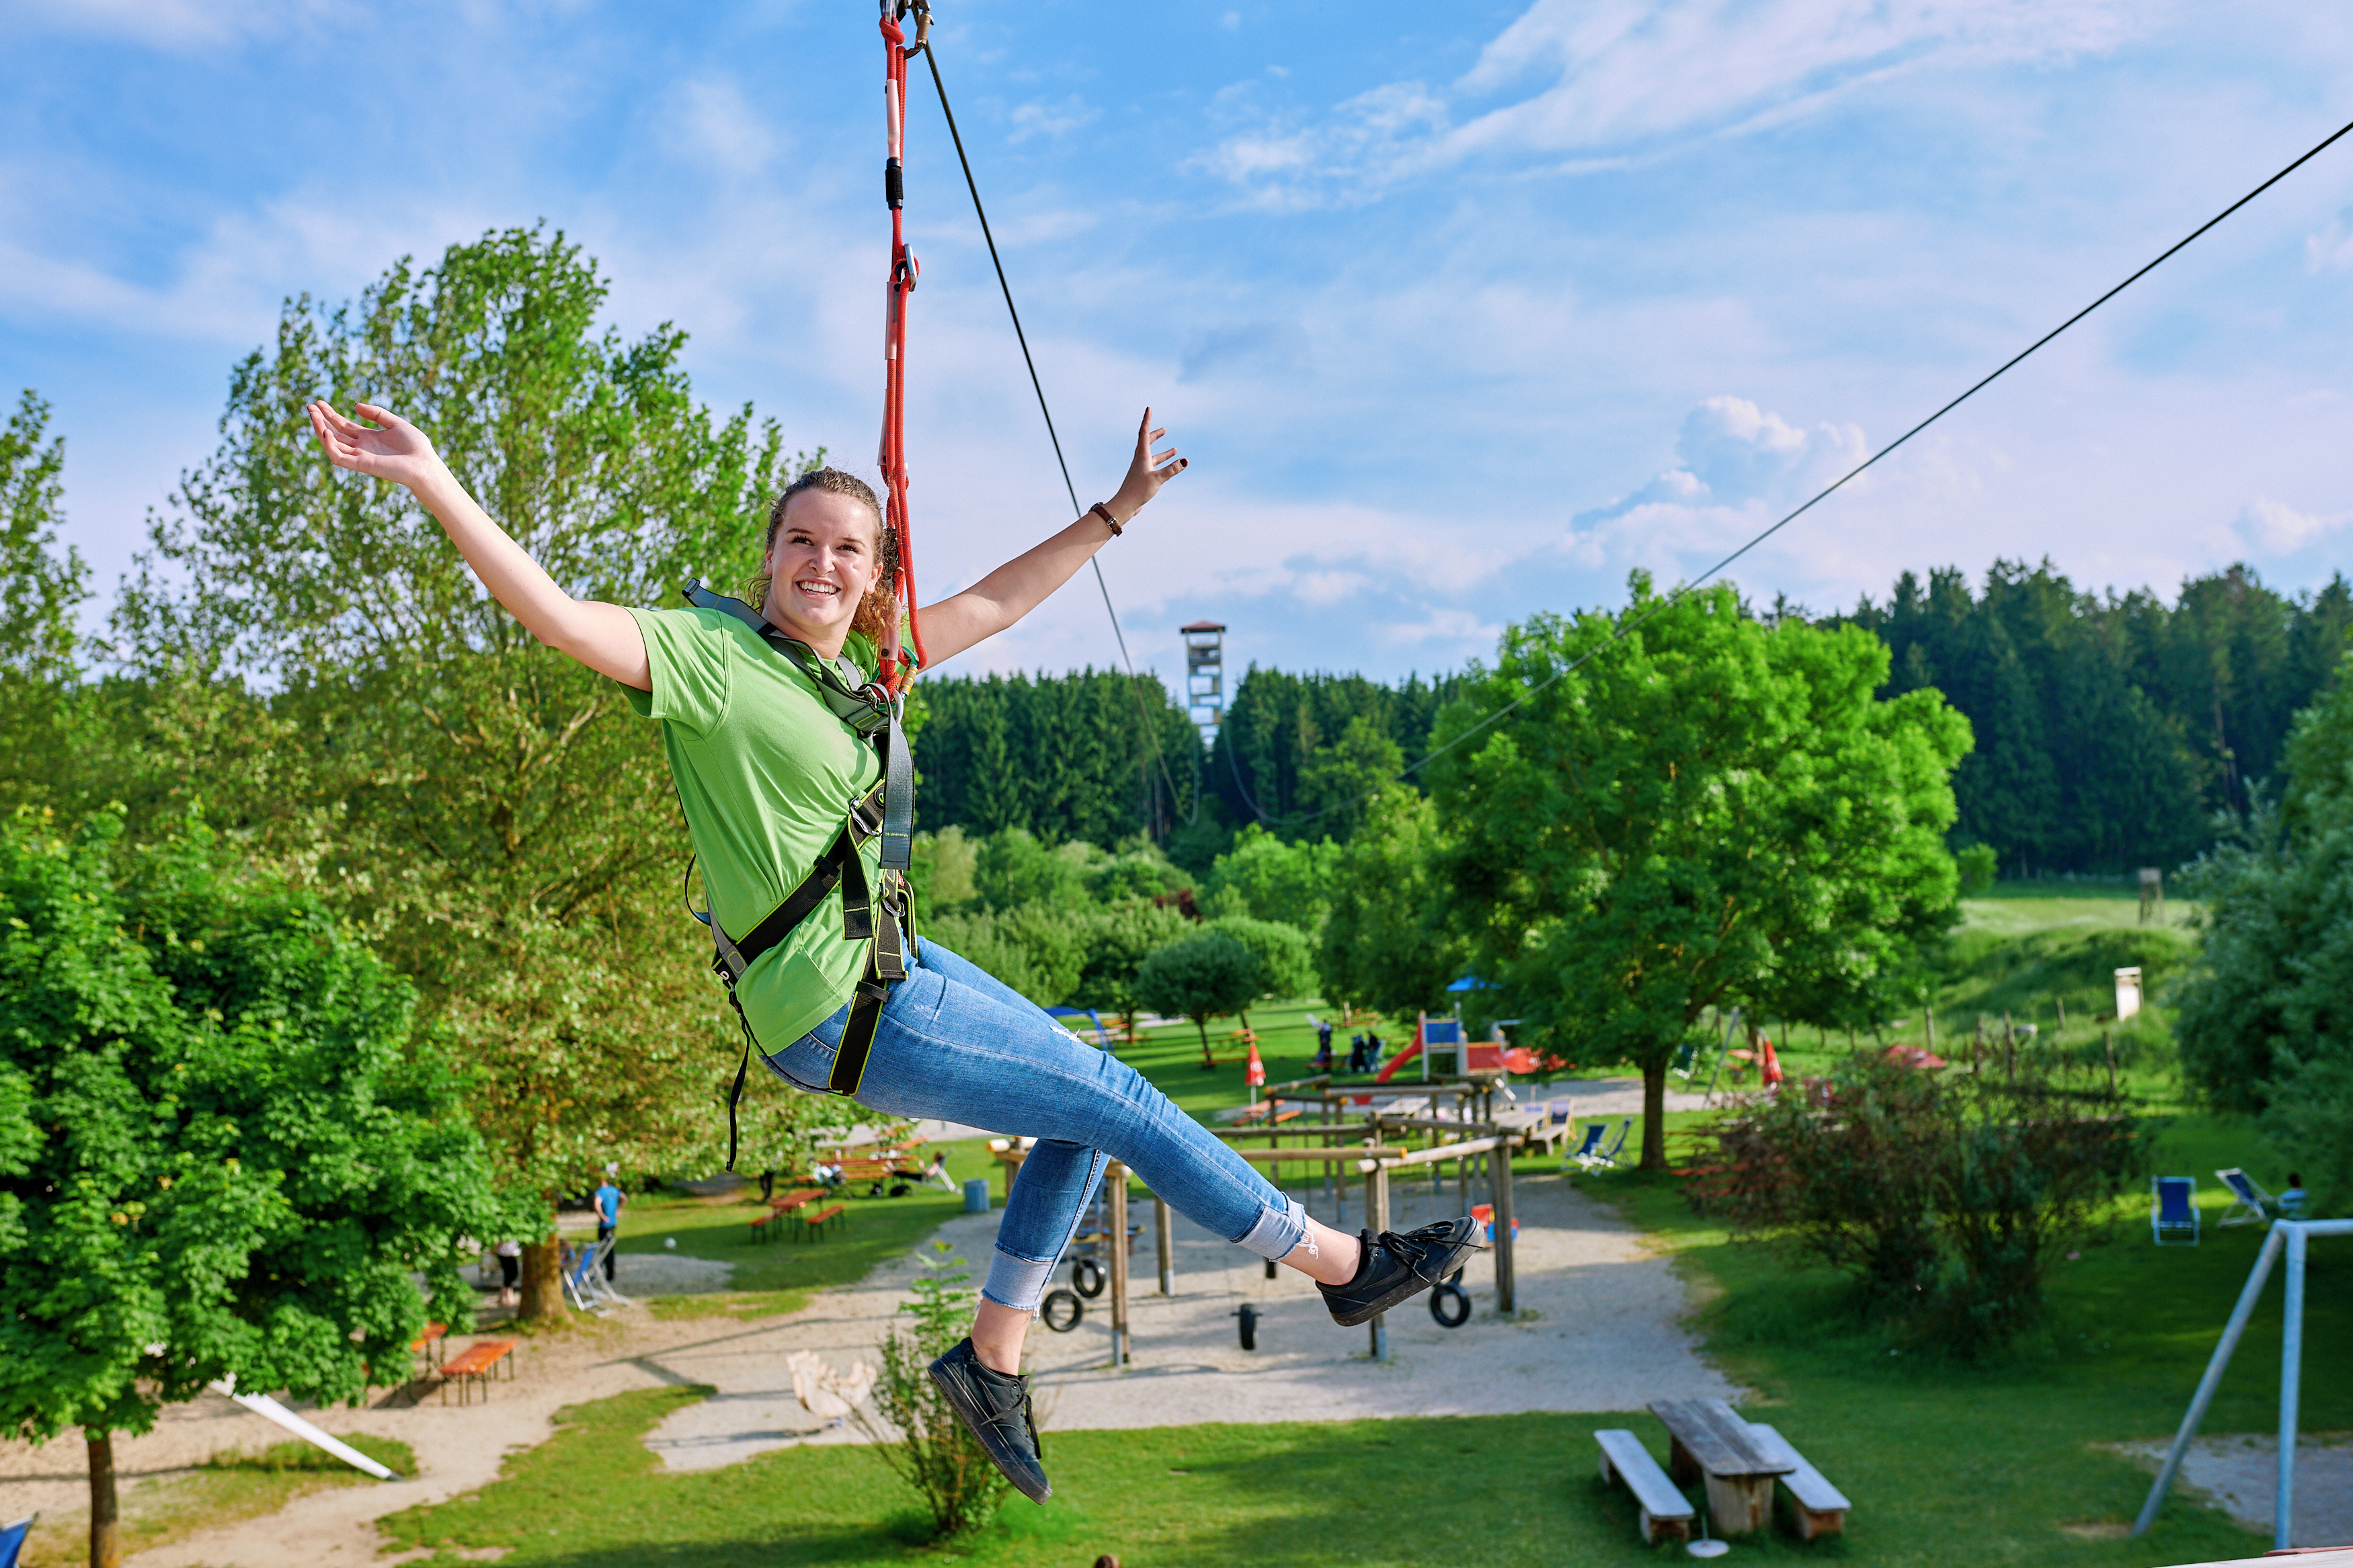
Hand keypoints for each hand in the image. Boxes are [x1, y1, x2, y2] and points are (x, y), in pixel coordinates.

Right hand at [306, 400, 446, 491]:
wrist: (425, 464)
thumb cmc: (416, 446)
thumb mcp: (395, 423)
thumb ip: (376, 413)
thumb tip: (354, 405)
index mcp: (369, 438)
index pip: (343, 426)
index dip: (330, 415)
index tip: (319, 403)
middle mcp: (362, 447)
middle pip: (335, 434)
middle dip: (321, 420)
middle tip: (310, 407)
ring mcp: (360, 456)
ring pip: (332, 445)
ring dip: (320, 430)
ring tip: (313, 415)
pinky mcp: (362, 465)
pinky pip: (339, 457)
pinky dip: (330, 446)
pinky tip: (326, 432)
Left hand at [1108, 407, 1186, 521]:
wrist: (1125, 505)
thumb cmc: (1138, 491)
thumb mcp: (1158, 479)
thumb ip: (1171, 470)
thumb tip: (1185, 461)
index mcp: (1141, 456)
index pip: (1144, 433)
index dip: (1147, 420)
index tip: (1149, 409)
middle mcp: (1140, 460)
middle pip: (1147, 443)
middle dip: (1155, 435)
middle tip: (1164, 430)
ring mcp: (1140, 469)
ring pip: (1152, 456)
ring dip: (1163, 452)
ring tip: (1175, 450)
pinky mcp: (1142, 478)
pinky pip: (1154, 467)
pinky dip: (1162, 464)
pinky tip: (1169, 467)